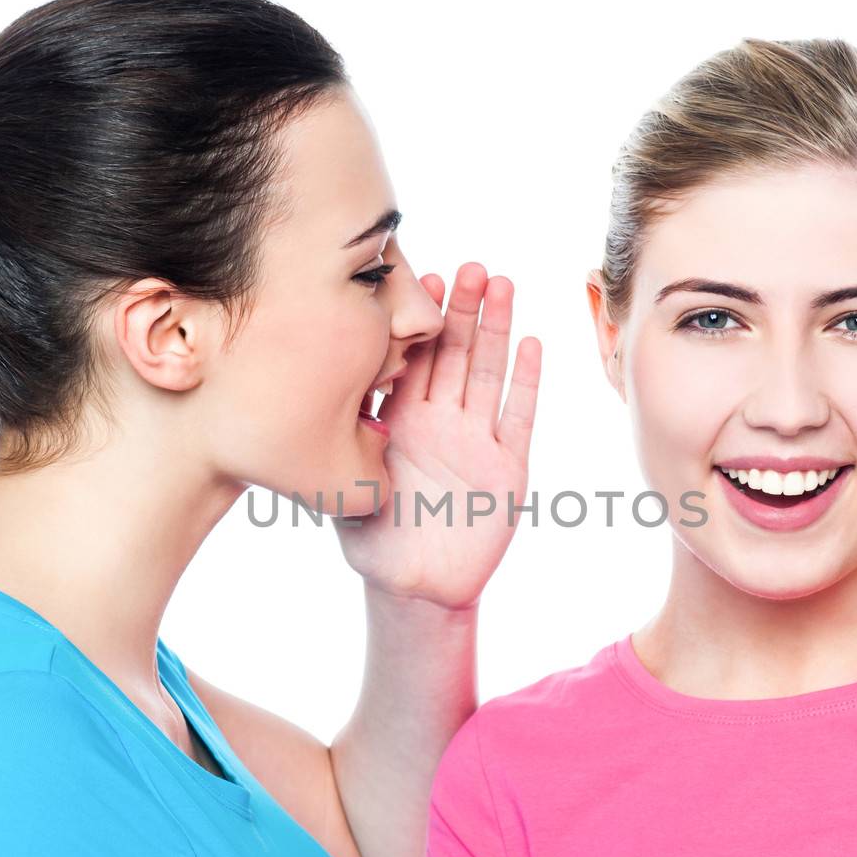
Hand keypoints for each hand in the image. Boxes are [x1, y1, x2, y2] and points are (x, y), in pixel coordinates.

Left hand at [335, 263, 540, 609]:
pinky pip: (517, 416)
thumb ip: (344, 447)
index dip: (418, 322)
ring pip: (486, 373)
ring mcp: (476, 439)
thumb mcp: (348, 490)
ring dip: (495, 330)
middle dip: (460, 310)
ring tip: (501, 284)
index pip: (411, 359)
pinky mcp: (507, 466)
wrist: (416, 589)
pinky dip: (524, 381)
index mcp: (400, 421)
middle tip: (468, 266)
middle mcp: (440, 421)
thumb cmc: (376, 542)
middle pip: (453, 354)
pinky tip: (530, 342)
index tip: (421, 281)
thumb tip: (327, 396)